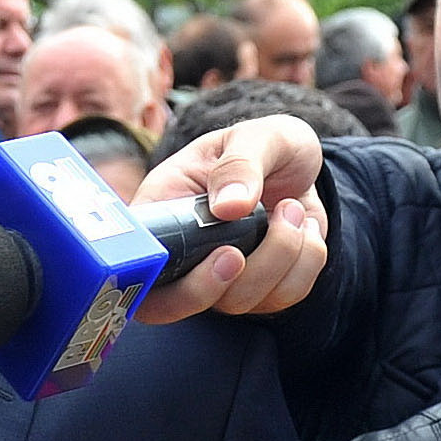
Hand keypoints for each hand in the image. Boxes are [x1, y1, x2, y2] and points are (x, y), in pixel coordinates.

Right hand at [132, 111, 329, 321]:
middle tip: (238, 249)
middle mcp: (184, 255)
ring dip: (280, 255)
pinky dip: (306, 262)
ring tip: (291, 207)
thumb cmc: (267, 145)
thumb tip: (228, 206)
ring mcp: (220, 279)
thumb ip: (240, 163)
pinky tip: (303, 227)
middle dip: (214, 285)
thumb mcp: (255, 136)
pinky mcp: (261, 290)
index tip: (203, 252)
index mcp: (162, 213)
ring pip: (238, 302)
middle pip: (175, 304)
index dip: (149, 278)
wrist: (303, 165)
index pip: (133, 265)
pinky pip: (282, 297)